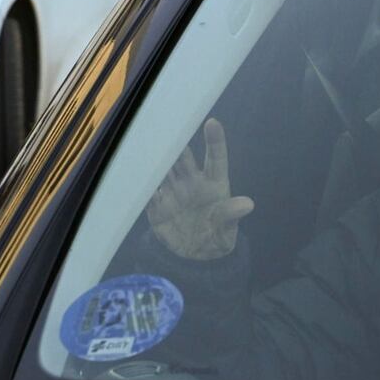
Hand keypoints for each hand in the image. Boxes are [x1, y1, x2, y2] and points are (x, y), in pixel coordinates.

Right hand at [145, 118, 253, 259]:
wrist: (195, 256)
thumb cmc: (217, 236)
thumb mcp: (227, 230)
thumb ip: (232, 215)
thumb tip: (248, 205)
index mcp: (213, 184)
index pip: (215, 158)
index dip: (214, 140)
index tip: (212, 122)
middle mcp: (192, 182)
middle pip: (183, 158)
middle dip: (176, 143)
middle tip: (167, 125)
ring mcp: (173, 191)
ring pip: (163, 169)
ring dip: (156, 157)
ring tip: (144, 141)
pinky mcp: (157, 204)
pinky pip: (147, 189)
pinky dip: (141, 180)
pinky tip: (131, 168)